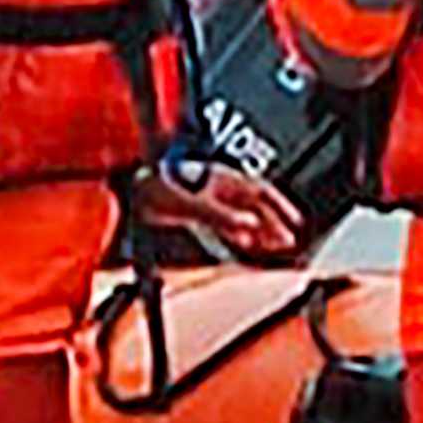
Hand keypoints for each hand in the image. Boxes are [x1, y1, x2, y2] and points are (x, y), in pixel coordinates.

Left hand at [137, 160, 303, 260]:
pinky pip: (224, 218)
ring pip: (241, 211)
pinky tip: (241, 240)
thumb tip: (250, 226)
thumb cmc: (152, 188)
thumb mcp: (189, 204)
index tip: (296, 224)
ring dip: (258, 228)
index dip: (281, 207)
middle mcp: (216, 184)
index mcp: (221, 177)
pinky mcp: (192, 205)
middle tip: (288, 241)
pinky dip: (237, 230)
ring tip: (272, 245)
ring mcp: (205, 194)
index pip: (261, 192)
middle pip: (254, 204)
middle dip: (274, 222)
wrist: (126, 188)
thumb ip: (220, 216)